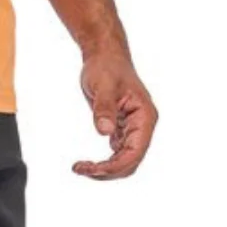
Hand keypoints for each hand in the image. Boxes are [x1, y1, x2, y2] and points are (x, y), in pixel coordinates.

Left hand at [73, 50, 157, 179]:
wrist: (104, 55)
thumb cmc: (106, 67)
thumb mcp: (103, 85)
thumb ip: (104, 109)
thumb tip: (104, 132)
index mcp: (145, 117)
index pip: (135, 152)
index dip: (115, 165)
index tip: (93, 169)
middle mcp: (143, 126)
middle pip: (131, 161)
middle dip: (108, 171)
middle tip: (81, 170)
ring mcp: (133, 128)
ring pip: (124, 159)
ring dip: (106, 169)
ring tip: (81, 168)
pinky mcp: (122, 127)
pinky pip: (117, 151)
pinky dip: (105, 160)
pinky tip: (88, 162)